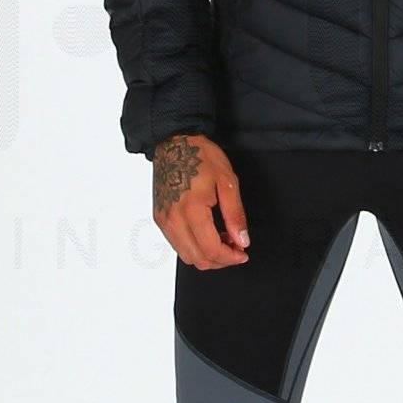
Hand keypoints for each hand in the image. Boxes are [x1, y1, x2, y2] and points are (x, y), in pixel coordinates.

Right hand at [152, 133, 250, 268]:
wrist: (175, 142)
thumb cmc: (201, 156)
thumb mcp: (228, 182)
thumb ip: (235, 215)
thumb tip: (242, 240)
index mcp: (191, 209)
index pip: (211, 250)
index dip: (231, 257)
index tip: (242, 253)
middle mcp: (173, 219)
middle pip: (198, 259)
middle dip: (220, 260)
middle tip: (235, 247)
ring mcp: (164, 220)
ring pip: (186, 256)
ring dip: (207, 255)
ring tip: (222, 239)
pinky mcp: (160, 218)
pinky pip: (178, 245)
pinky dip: (194, 247)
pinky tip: (207, 233)